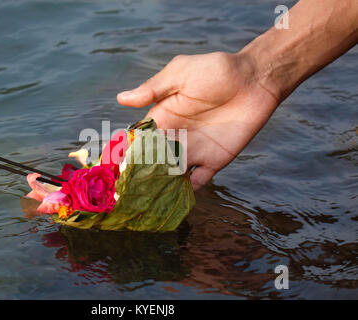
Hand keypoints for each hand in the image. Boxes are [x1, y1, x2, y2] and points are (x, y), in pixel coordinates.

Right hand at [117, 52, 278, 189]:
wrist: (255, 80)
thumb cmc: (216, 70)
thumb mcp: (180, 74)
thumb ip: (153, 89)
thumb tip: (121, 98)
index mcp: (162, 117)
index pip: (139, 140)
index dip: (126, 153)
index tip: (115, 168)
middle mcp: (175, 137)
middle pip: (152, 162)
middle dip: (141, 177)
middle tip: (128, 194)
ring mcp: (194, 150)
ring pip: (171, 175)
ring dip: (161, 187)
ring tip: (147, 203)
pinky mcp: (215, 160)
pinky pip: (199, 180)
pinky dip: (188, 191)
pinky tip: (177, 201)